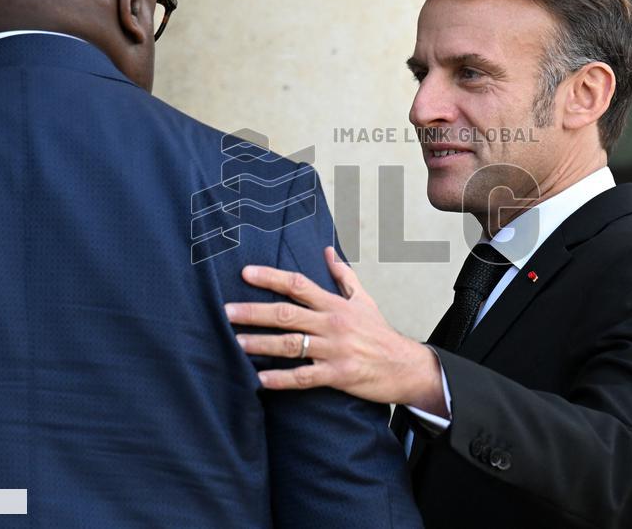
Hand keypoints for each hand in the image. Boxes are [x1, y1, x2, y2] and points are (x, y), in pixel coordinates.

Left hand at [225, 247, 446, 413]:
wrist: (405, 366)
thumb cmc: (379, 333)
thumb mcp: (364, 300)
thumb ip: (343, 276)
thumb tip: (328, 251)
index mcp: (335, 304)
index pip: (298, 284)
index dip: (270, 277)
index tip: (245, 272)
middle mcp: (332, 323)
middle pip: (287, 313)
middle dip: (255, 311)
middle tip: (227, 310)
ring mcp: (334, 350)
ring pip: (291, 344)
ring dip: (261, 343)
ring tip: (236, 342)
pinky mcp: (337, 375)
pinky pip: (304, 377)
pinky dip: (281, 379)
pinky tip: (260, 379)